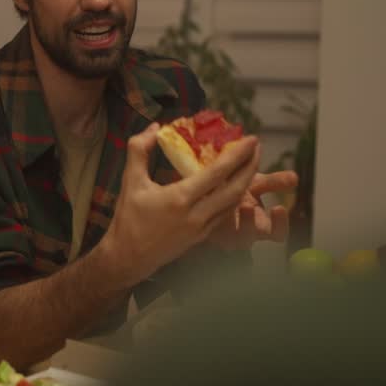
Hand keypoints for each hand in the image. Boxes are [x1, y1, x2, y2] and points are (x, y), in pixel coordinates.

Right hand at [100, 124, 259, 283]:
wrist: (128, 257)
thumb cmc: (128, 218)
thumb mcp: (130, 181)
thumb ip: (139, 150)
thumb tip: (155, 127)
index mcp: (180, 198)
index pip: (217, 173)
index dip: (238, 155)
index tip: (251, 139)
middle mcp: (196, 214)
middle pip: (235, 189)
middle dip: (250, 167)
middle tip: (257, 147)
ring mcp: (202, 228)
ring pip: (233, 203)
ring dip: (246, 182)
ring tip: (250, 163)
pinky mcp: (202, 237)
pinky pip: (225, 214)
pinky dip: (234, 198)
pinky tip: (235, 186)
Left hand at [209, 171, 298, 249]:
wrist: (209, 190)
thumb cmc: (236, 188)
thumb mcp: (255, 183)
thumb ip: (274, 182)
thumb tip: (294, 177)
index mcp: (260, 226)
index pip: (277, 233)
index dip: (280, 225)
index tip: (278, 207)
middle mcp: (244, 234)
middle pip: (249, 238)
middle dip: (249, 224)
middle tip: (247, 206)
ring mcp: (224, 235)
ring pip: (227, 237)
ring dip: (222, 221)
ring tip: (221, 204)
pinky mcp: (207, 231)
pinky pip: (210, 228)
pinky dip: (211, 215)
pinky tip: (210, 200)